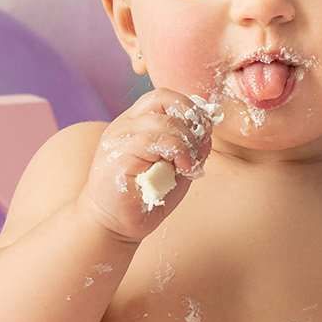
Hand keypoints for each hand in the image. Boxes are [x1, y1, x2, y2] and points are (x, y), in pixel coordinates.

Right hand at [76, 88, 218, 242]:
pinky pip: (151, 141)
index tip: (203, 134)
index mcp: (136, 122)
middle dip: (191, 120)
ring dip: (185, 142)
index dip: (189, 108)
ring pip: (161, 121)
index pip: (164, 96)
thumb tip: (207, 130)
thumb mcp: (175, 165)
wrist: (113, 226)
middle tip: (199, 148)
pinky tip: (182, 170)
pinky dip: (176, 153)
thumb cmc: (147, 197)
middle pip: (162, 98)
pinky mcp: (116, 156)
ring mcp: (118, 138)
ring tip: (190, 165)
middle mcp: (124, 124)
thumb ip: (188, 145)